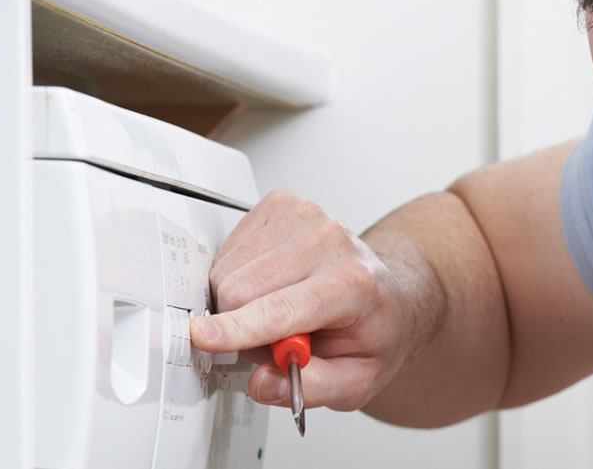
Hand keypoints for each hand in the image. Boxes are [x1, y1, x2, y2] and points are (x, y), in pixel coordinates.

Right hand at [190, 190, 444, 411]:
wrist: (388, 294)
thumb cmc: (372, 332)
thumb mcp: (358, 380)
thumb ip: (313, 388)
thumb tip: (263, 384)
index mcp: (353, 286)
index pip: (281, 309)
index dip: (238, 328)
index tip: (203, 337)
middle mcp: (330, 241)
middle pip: (240, 290)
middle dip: (241, 326)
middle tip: (277, 338)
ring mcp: (305, 216)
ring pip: (227, 269)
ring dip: (238, 302)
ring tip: (277, 310)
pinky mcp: (281, 204)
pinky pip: (228, 249)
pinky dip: (237, 274)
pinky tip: (271, 283)